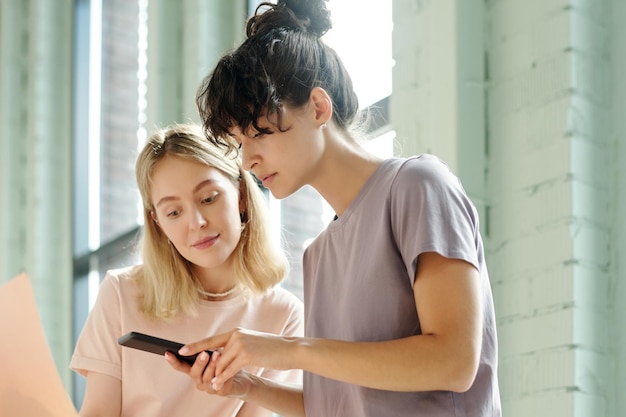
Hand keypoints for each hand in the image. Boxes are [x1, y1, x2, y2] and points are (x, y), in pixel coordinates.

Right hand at [165, 349, 251, 397]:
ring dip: (212, 365)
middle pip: (193, 372)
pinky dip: (221, 373)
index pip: (181, 366)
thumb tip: (200, 345)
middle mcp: (198, 380)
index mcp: (194, 369)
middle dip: (199, 362)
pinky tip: (225, 366)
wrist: (243, 374)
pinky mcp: (220, 391)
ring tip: (217, 354)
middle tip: (204, 353)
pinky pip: (218, 382)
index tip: (167, 353)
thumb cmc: (226, 361)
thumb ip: (206, 350)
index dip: (173, 361)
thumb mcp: (215, 353)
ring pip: (207, 377)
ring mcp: (208, 387)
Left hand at [177, 328, 296, 388]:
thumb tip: (221, 356)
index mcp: (235, 332)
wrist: (289, 349)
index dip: (195, 346)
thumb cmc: (271, 349)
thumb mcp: (251, 344)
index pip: (211, 340)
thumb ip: (236, 348)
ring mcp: (240, 345)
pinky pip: (229, 370)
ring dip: (217, 376)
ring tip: (212, 385)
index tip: (181, 350)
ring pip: (221, 364)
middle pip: (216, 356)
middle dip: (210, 368)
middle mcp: (236, 336)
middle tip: (203, 378)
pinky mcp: (246, 355)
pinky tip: (219, 384)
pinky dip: (224, 378)